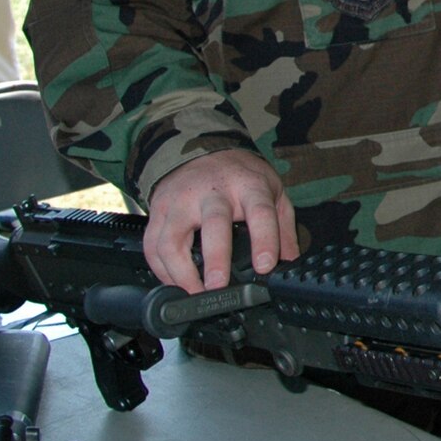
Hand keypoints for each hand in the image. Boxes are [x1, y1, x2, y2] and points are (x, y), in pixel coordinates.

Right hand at [144, 148, 298, 293]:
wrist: (202, 148)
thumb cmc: (239, 175)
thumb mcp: (272, 190)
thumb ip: (283, 226)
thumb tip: (289, 261)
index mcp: (248, 186)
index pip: (260, 211)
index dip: (264, 239)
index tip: (265, 265)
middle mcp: (213, 192)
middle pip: (213, 223)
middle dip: (216, 257)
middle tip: (218, 286)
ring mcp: (181, 200)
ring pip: (172, 238)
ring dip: (180, 272)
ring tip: (194, 292)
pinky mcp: (158, 210)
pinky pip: (151, 245)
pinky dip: (160, 269)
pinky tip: (174, 282)